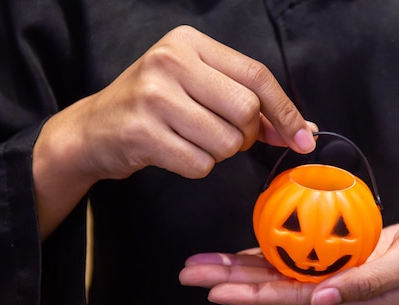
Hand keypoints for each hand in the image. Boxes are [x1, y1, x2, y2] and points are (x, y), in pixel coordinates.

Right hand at [33, 25, 315, 237]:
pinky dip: (197, 166)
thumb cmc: (156, 107)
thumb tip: (303, 129)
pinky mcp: (142, 132)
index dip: (285, 111)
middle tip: (226, 136)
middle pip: (246, 109)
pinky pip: (201, 164)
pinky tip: (175, 152)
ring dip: (219, 153)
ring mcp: (153, 96)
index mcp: (190, 43)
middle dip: (246, 134)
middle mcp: (170, 61)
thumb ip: (249, 103)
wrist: (94, 129)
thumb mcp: (199, 89)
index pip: (257, 75)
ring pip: (226, 142)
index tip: (304, 138)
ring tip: (193, 140)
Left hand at [179, 207, 398, 304]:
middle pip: (276, 287)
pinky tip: (247, 249)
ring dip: (243, 267)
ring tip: (206, 263)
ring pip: (281, 272)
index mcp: (353, 301)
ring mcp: (339, 276)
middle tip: (191, 273)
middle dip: (232, 280)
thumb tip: (320, 301)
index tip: (215, 289)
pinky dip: (271, 251)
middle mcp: (338, 294)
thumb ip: (368, 282)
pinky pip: (299, 256)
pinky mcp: (343, 257)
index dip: (253, 293)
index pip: (292, 298)